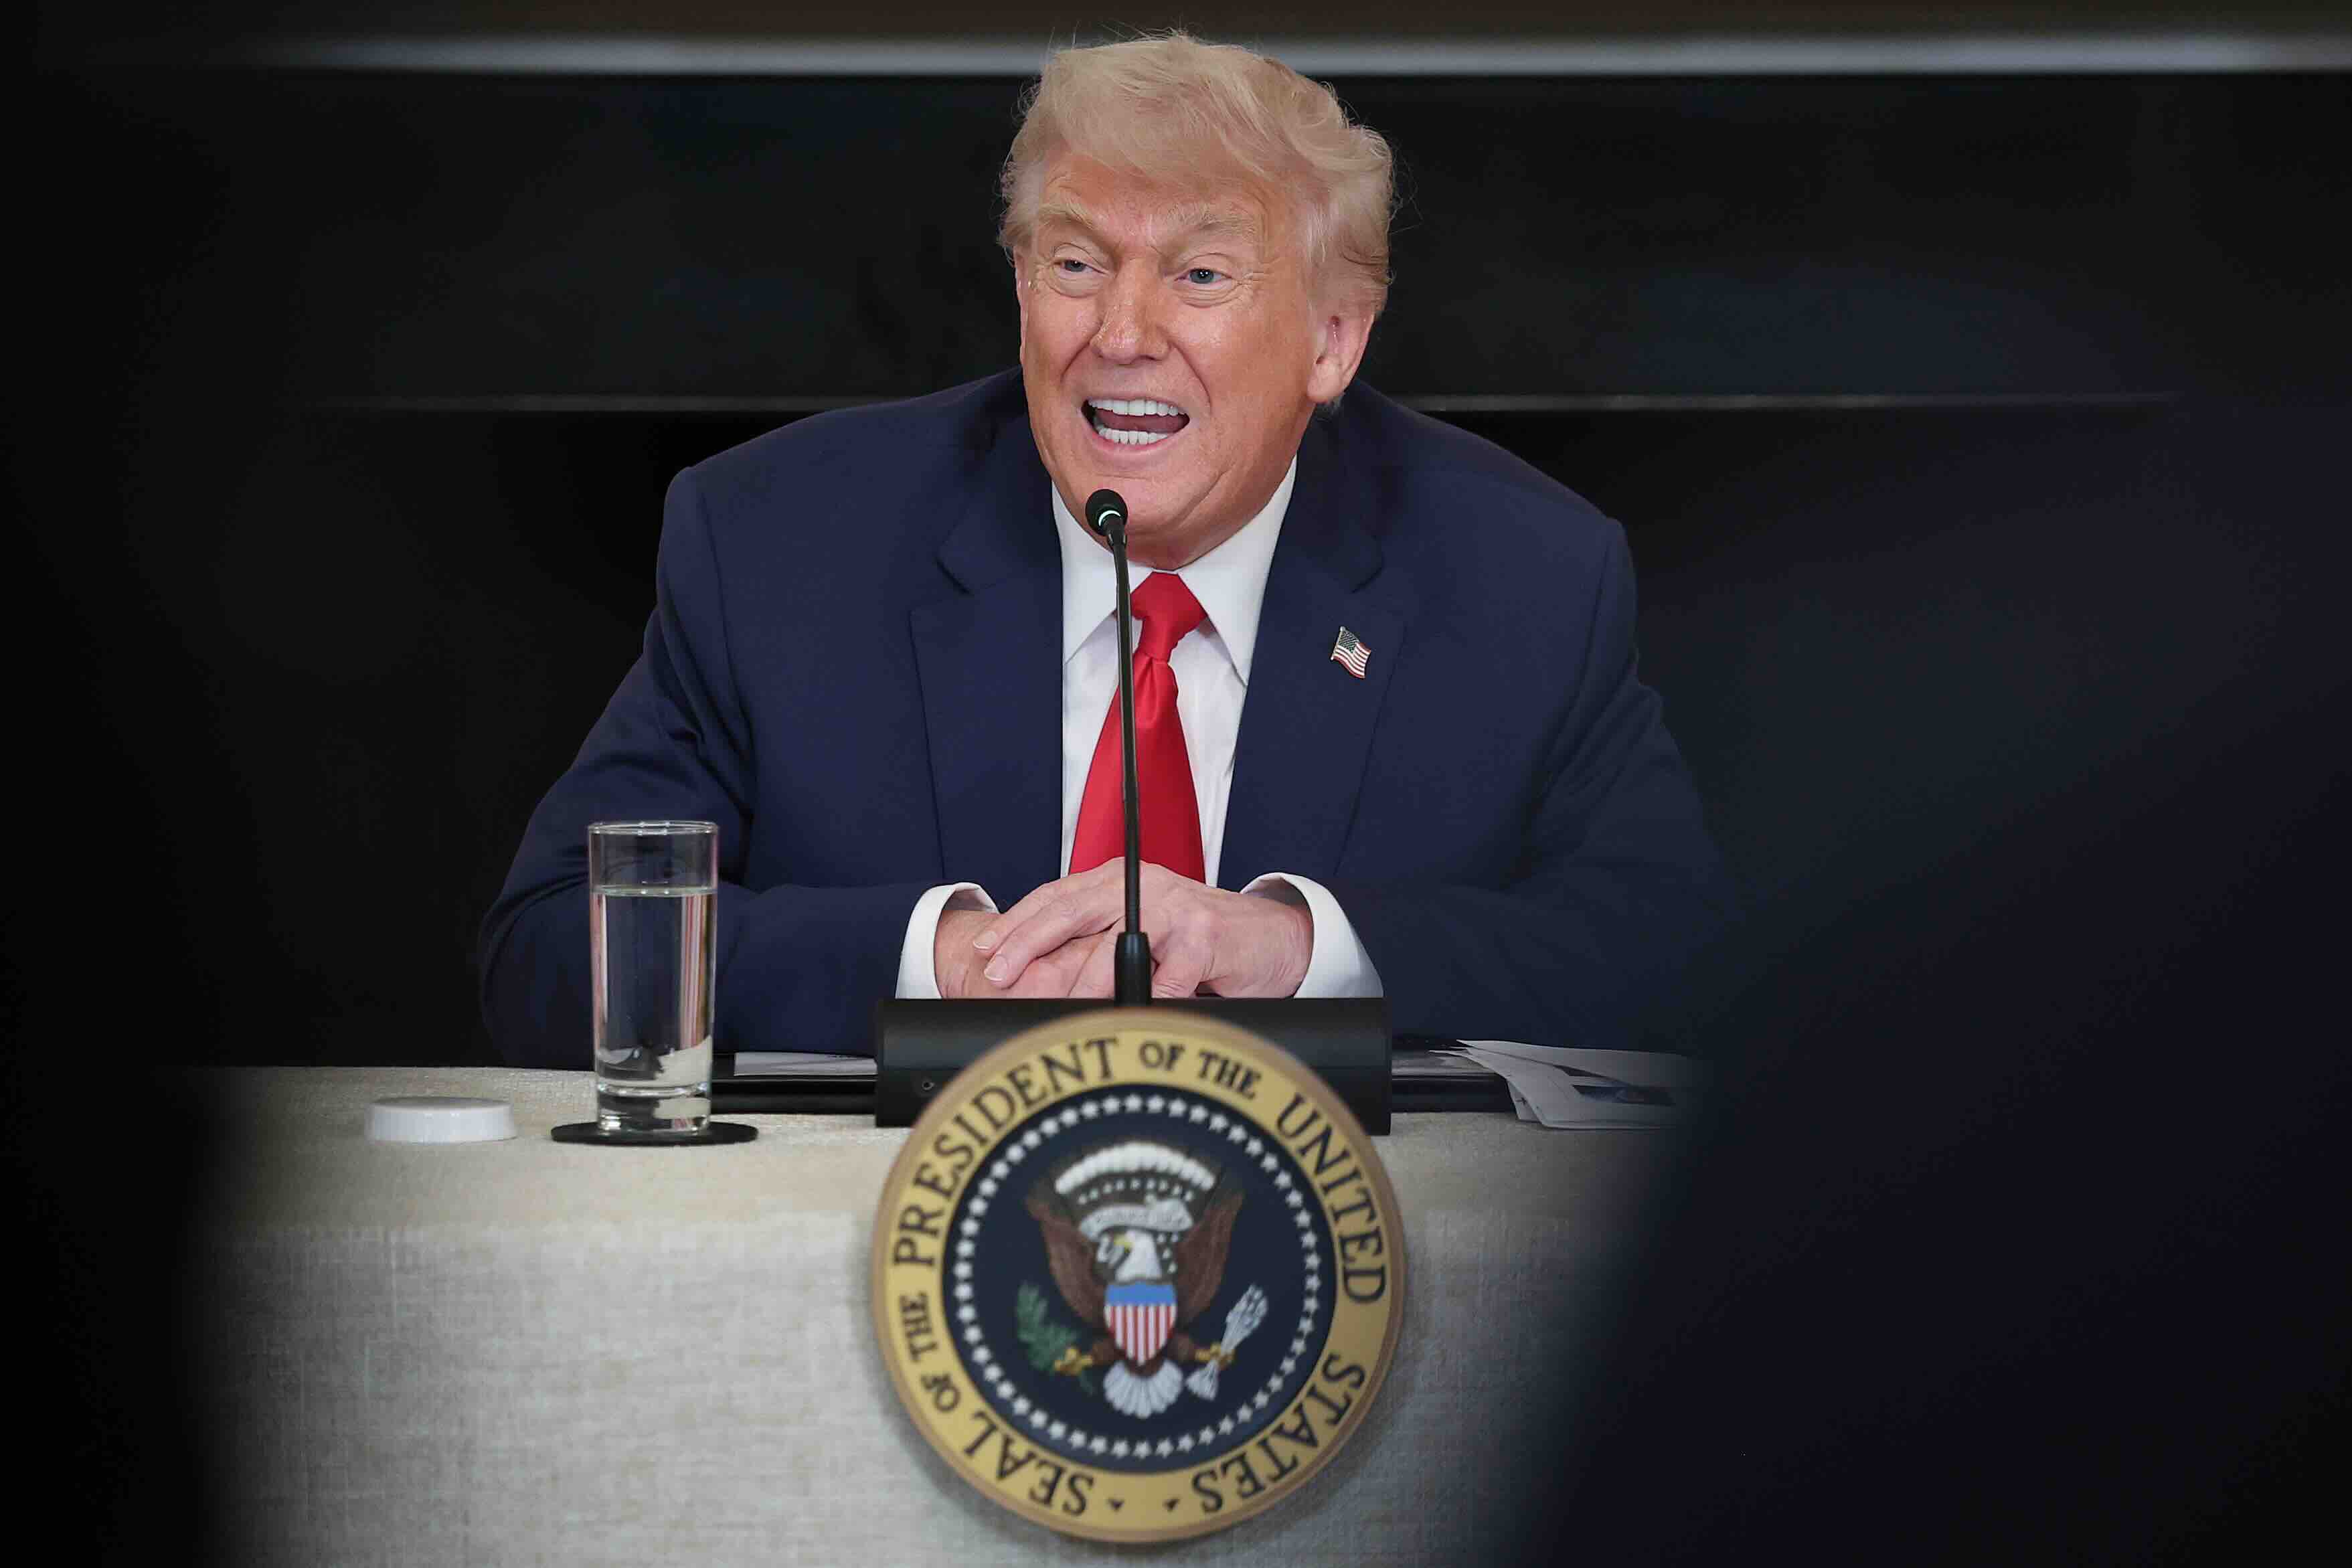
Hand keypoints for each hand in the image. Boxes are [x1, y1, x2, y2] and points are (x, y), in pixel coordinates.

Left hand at [971, 862, 1312, 999]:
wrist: (1271, 938)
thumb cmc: (1197, 943)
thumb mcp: (1139, 933)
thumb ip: (1095, 943)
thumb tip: (1034, 977)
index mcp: (1116, 880)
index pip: (1055, 897)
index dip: (1016, 924)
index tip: (984, 951)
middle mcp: (1141, 885)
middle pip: (1071, 909)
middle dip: (1027, 942)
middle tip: (998, 974)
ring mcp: (1174, 908)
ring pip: (1114, 945)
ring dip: (1082, 983)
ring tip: (1055, 1009)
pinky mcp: (1205, 935)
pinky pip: (1168, 978)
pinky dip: (1149, 1002)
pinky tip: (1130, 1018)